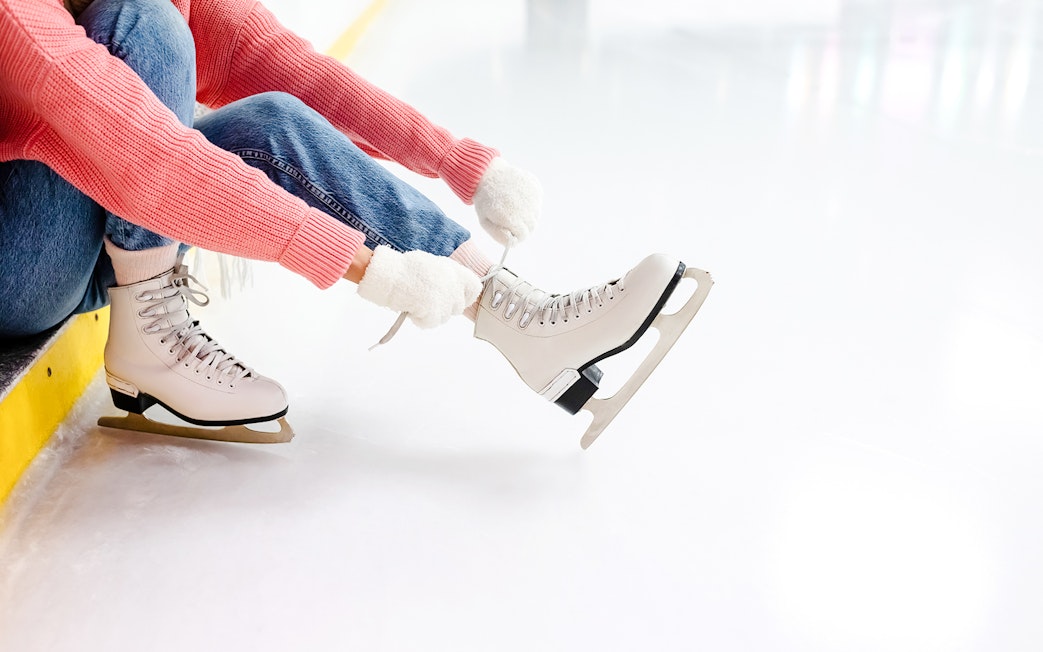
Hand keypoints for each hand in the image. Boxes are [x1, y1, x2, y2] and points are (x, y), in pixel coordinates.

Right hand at [357, 246, 481, 328]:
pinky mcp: (434, 314)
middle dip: (445, 308)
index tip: (458, 298)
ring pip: (444, 317)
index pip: (474, 288)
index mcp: (454, 271)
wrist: (391, 276)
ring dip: (432, 315)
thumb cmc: (406, 268)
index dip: (466, 295)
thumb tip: (449, 286)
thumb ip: (445, 276)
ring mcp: (445, 302)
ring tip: (417, 304)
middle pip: (457, 307)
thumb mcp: (432, 264)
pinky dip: (421, 320)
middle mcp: (453, 287)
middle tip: (430, 303)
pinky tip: (412, 310)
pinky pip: (431, 324)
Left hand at [472, 158, 541, 245]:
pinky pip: (537, 201)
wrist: (487, 174)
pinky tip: (518, 197)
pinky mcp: (535, 186)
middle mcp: (524, 207)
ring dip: (527, 214)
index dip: (516, 236)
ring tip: (513, 207)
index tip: (510, 232)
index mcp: (510, 217)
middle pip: (532, 226)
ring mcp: (531, 195)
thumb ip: (499, 236)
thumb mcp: (485, 222)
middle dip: (522, 226)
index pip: (523, 235)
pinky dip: (530, 202)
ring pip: (536, 214)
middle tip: (512, 220)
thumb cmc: (485, 201)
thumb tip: (513, 244)